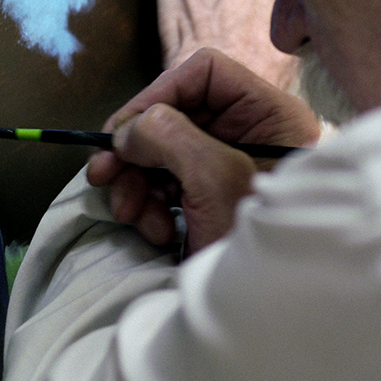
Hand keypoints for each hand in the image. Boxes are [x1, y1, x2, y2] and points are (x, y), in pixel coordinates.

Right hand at [87, 49, 320, 252]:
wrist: (277, 307)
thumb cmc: (262, 240)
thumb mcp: (217, 178)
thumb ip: (171, 137)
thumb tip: (128, 130)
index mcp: (269, 115)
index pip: (204, 73)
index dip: (158, 93)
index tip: (122, 130)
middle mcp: (251, 135)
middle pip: (176, 115)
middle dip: (136, 149)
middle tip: (103, 175)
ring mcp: (230, 169)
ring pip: (164, 154)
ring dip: (137, 183)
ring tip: (131, 214)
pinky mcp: (212, 201)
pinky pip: (168, 187)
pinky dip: (151, 207)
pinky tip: (157, 232)